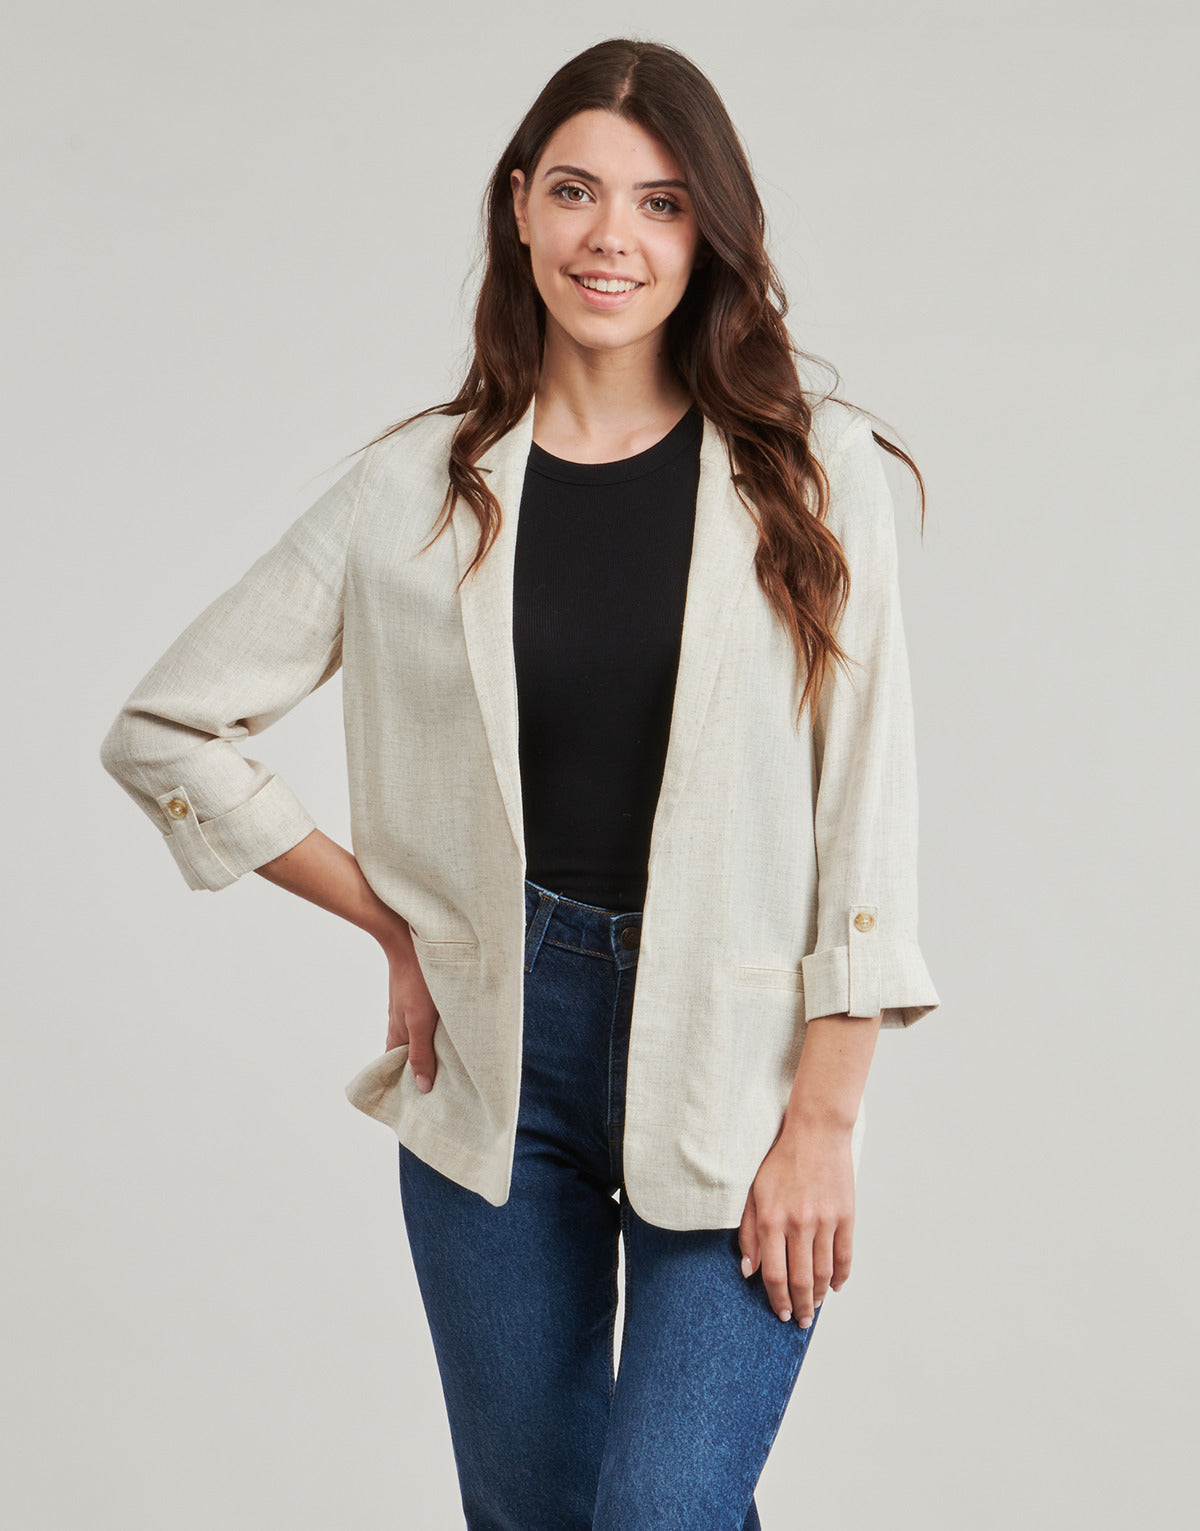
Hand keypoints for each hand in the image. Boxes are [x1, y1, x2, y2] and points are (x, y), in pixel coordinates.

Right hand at [381, 930, 439, 1093]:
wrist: (409, 941)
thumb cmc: (416, 982)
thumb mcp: (421, 1021)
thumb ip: (421, 1053)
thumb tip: (422, 1087)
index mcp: (396, 1036)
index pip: (397, 1069)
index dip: (408, 1084)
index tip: (426, 1099)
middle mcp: (400, 1025)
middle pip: (410, 1055)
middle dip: (425, 1069)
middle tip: (447, 1084)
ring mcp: (409, 1011)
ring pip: (420, 1037)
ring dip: (433, 1049)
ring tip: (454, 1062)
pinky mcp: (419, 997)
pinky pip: (426, 1021)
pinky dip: (436, 1031)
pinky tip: (452, 1031)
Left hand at [738, 1118, 855, 1326]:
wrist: (816, 1133)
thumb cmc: (780, 1161)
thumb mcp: (754, 1192)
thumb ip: (748, 1231)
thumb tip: (747, 1270)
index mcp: (771, 1219)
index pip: (773, 1273)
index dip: (776, 1298)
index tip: (779, 1312)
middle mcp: (798, 1224)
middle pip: (800, 1280)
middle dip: (799, 1306)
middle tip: (799, 1321)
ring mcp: (824, 1221)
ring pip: (824, 1273)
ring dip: (820, 1296)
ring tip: (815, 1306)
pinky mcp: (845, 1216)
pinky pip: (844, 1255)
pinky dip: (841, 1276)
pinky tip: (836, 1286)